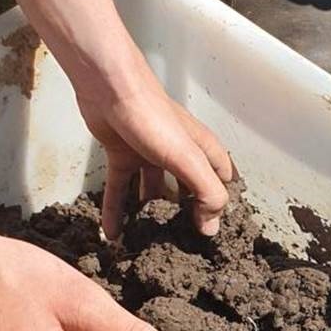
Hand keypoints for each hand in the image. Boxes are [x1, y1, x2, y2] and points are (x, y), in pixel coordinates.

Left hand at [78, 75, 235, 240]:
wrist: (109, 88)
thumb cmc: (151, 116)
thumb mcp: (187, 157)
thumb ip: (206, 190)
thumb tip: (211, 226)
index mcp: (201, 149)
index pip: (221, 180)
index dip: (220, 203)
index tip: (211, 230)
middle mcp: (178, 151)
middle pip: (187, 187)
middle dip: (186, 211)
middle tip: (181, 241)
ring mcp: (149, 154)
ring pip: (153, 190)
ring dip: (150, 214)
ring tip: (146, 242)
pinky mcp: (122, 155)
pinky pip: (121, 189)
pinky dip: (116, 211)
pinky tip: (113, 233)